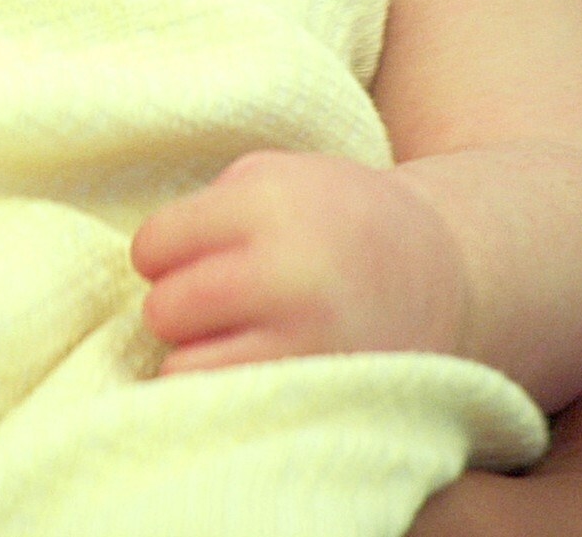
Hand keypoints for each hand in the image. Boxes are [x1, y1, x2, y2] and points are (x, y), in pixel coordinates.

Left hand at [129, 150, 468, 374]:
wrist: (442, 272)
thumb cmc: (332, 218)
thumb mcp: (271, 177)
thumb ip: (202, 211)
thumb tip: (139, 269)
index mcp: (270, 204)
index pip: (154, 246)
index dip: (166, 252)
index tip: (196, 255)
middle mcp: (290, 274)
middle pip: (165, 310)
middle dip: (179, 305)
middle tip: (219, 299)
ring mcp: (309, 342)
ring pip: (188, 368)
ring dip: (198, 354)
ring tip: (236, 334)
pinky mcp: (324, 393)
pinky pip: (228, 406)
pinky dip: (227, 390)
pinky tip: (254, 364)